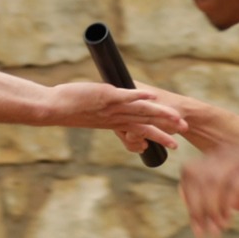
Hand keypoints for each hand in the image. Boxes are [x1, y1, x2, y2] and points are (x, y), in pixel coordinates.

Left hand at [45, 82, 183, 148]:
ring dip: (161, 114)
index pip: (141, 130)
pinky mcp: (107, 96)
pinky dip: (140, 96)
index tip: (171, 141)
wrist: (53, 108)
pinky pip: (127, 97)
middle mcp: (116, 118)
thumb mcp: (91, 114)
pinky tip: (153, 98)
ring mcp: (112, 108)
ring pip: (142, 112)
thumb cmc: (68, 109)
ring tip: (178, 119)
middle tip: (184, 133)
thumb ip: (104, 112)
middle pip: (147, 123)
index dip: (157, 135)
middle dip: (167, 128)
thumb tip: (108, 106)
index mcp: (114, 123)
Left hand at [180, 145, 238, 237]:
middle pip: (195, 177)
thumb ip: (217, 198)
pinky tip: (227, 222)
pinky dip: (225, 209)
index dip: (187, 196)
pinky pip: (230, 192)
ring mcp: (238, 161)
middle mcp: (224, 155)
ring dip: (209, 211)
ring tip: (215, 230)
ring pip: (210, 184)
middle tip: (200, 231)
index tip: (194, 220)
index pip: (190, 172)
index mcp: (218, 156)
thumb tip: (199, 214)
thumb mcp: (237, 192)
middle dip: (195, 207)